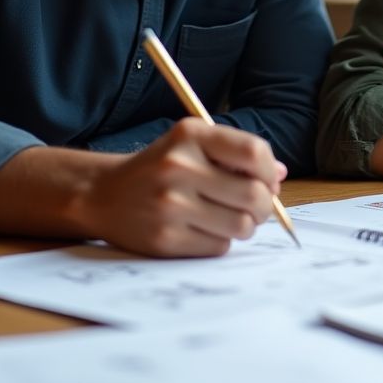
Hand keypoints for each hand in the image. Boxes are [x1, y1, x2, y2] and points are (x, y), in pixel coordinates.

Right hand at [81, 118, 284, 257]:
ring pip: (242, 225)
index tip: (268, 179)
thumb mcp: (192, 145)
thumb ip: (236, 154)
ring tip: (230, 217)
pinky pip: (220, 246)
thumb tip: (279, 174)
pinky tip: (204, 229)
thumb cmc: (160, 167)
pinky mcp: (165, 239)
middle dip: (265, 205)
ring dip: (245, 226)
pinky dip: (221, 241)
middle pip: (254, 195)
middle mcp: (179, 167)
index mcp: (190, 135)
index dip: (269, 170)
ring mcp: (170, 206)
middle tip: (256, 206)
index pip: (253, 152)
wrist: (103, 194)